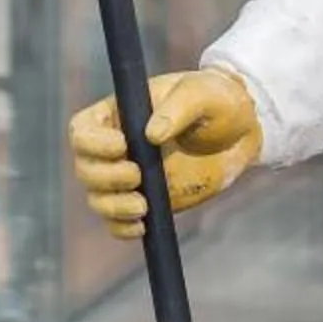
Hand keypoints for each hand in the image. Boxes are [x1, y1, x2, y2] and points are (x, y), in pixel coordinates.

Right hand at [67, 69, 261, 239]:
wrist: (240, 133)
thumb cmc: (216, 101)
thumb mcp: (201, 93)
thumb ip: (177, 109)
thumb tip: (152, 134)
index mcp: (118, 114)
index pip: (82, 131)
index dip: (93, 143)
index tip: (123, 146)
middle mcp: (116, 147)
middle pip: (85, 168)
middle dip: (106, 177)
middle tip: (138, 175)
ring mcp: (129, 177)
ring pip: (98, 198)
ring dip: (113, 207)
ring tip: (144, 207)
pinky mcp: (146, 201)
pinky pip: (118, 222)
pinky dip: (122, 228)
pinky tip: (143, 226)